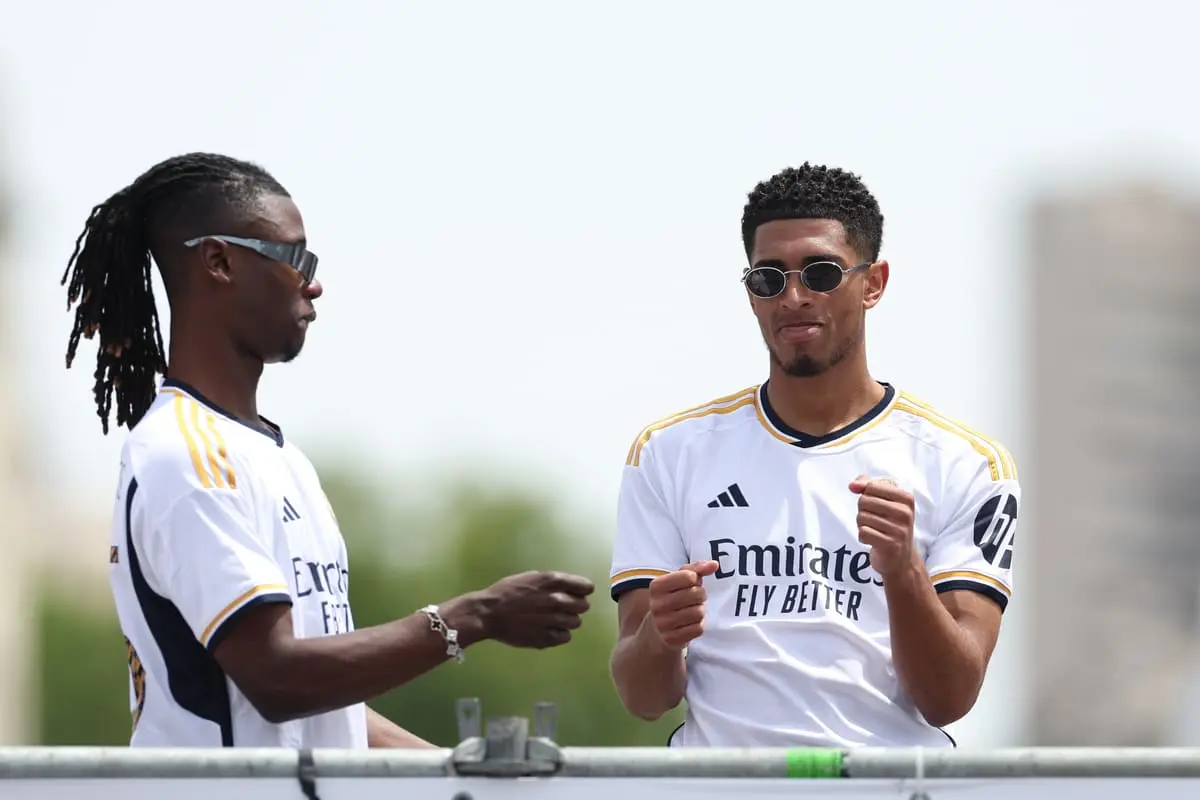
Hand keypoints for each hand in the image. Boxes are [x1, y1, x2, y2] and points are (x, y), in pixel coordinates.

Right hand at [472, 571, 594, 648]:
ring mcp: (552, 620)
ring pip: (576, 622)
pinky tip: (548, 630)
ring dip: (567, 621)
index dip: (582, 591)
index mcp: (552, 581)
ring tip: (552, 620)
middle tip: (562, 608)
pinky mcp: (546, 638)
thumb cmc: (507, 592)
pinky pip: (565, 637)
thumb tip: (572, 588)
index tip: (576, 594)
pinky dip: (559, 634)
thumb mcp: (531, 577)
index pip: (587, 587)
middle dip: (575, 606)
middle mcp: (556, 599)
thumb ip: (553, 582)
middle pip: (584, 606)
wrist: (488, 613)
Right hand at [647, 560, 718, 649]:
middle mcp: (656, 605)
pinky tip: (689, 624)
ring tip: (691, 611)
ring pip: (699, 612)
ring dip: (700, 611)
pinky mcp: (671, 639)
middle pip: (696, 594)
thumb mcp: (679, 580)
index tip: (690, 584)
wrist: (657, 630)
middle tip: (694, 599)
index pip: (688, 576)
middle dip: (701, 595)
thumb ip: (697, 568)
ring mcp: (662, 624)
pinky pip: (698, 629)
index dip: (696, 579)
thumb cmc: (673, 598)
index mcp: (655, 586)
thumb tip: (714, 565)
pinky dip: (699, 625)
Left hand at [849, 474, 915, 577]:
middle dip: (862, 511)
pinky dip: (863, 536)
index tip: (871, 503)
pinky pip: (863, 532)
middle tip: (873, 520)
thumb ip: (868, 486)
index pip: (872, 486)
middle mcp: (905, 513)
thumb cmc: (889, 525)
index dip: (864, 494)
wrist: (900, 559)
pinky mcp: (890, 544)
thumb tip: (852, 485)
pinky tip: (873, 540)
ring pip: (861, 517)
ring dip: (862, 525)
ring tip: (875, 531)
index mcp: (906, 498)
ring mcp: (899, 530)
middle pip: (864, 501)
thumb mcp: (885, 502)